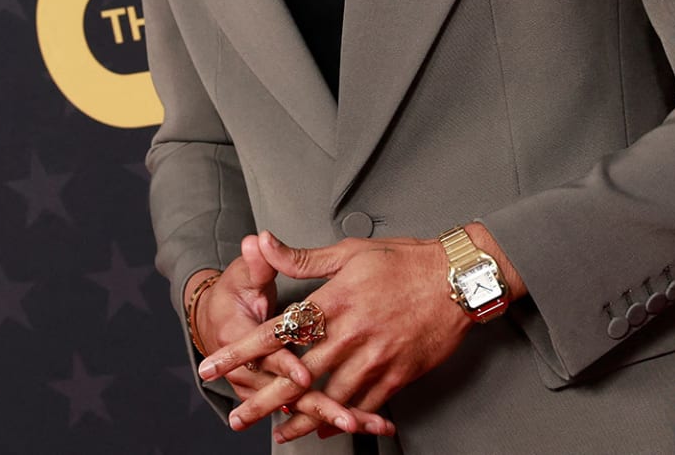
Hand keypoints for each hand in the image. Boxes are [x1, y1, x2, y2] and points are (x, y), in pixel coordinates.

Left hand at [199, 229, 497, 442]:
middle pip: (300, 372)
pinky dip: (343, 419)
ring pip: (331, 395)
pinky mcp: (398, 373)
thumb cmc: (405, 260)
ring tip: (277, 434)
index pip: (279, 328)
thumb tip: (262, 241)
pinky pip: (365, 404)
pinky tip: (325, 429)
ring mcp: (376, 356)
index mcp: (335, 299)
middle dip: (265, 397)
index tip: (216, 362)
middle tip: (238, 416)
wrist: (458, 279)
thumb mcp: (350, 250)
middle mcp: (352, 332)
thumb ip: (302, 256)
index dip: (244, 348)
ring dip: (302, 417)